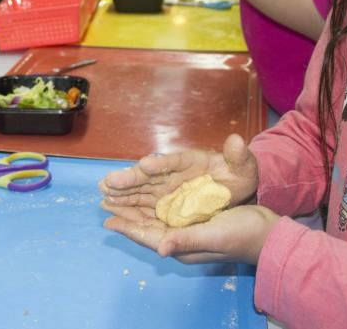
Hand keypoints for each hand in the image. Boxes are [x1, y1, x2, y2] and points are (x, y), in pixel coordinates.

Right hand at [100, 134, 258, 212]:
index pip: (174, 162)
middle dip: (129, 179)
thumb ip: (239, 157)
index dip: (160, 164)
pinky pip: (142, 203)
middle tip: (108, 181)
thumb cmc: (238, 176)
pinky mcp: (163, 202)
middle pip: (149, 176)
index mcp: (192, 161)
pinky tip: (110, 206)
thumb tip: (236, 140)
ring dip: (122, 191)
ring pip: (141, 189)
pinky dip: (127, 204)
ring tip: (103, 192)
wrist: (234, 191)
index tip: (146, 165)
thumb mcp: (244, 167)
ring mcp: (166, 187)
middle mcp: (174, 173)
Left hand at [102, 203, 280, 264]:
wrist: (268, 234)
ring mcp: (189, 230)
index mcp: (183, 245)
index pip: (148, 236)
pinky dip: (154, 204)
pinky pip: (169, 212)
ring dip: (137, 209)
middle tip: (106, 201)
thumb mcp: (213, 235)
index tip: (107, 220)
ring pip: (156, 219)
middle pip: (148, 226)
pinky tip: (147, 197)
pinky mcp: (197, 220)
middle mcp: (182, 239)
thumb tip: (160, 249)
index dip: (128, 227)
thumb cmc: (242, 235)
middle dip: (127, 215)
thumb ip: (187, 240)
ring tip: (118, 199)